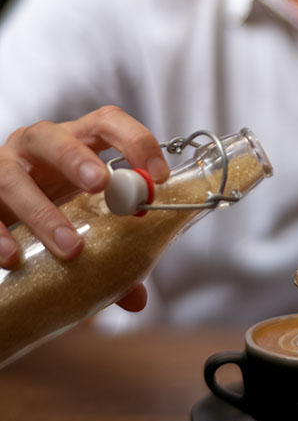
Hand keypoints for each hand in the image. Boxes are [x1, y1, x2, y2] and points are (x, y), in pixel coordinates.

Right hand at [0, 106, 168, 308]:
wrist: (1, 225)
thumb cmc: (53, 212)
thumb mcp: (84, 223)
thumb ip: (112, 253)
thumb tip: (138, 298)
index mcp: (74, 142)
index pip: (107, 122)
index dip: (136, 140)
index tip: (159, 175)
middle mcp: (35, 147)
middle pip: (53, 136)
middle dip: (77, 158)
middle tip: (101, 185)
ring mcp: (1, 167)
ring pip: (13, 177)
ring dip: (43, 212)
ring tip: (70, 248)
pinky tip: (14, 258)